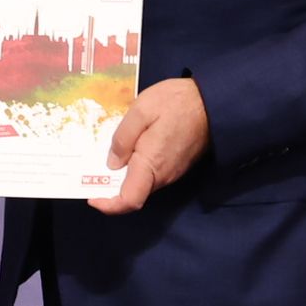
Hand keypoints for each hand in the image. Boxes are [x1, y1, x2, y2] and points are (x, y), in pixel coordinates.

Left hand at [93, 76, 209, 212]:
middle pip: (133, 193)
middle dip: (111, 187)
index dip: (108, 205)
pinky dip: (137, 167)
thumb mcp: (142, 110)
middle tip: (90, 170)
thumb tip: (111, 164)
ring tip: (106, 155)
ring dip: (124, 175)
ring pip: (142, 182)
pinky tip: (129, 149)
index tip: (91, 196)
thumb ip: (123, 137)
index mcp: (151, 165)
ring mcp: (173, 171)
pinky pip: (152, 173)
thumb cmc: (177, 102)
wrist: (214, 101)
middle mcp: (163, 176)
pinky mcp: (178, 164)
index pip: (129, 200)